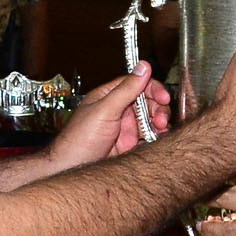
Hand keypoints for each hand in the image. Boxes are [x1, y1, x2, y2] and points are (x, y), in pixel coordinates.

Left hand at [47, 61, 170, 170]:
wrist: (71, 170)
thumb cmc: (79, 139)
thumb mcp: (104, 110)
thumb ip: (126, 89)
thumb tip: (143, 66)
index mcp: (109, 97)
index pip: (136, 84)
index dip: (152, 89)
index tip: (164, 97)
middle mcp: (118, 111)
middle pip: (147, 102)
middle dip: (158, 109)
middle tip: (161, 119)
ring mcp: (124, 129)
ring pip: (150, 120)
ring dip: (159, 123)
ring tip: (161, 130)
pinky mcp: (129, 146)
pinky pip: (149, 137)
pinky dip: (157, 137)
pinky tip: (159, 139)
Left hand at [201, 133, 235, 235]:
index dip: (232, 134)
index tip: (219, 126)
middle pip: (228, 166)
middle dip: (212, 161)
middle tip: (196, 154)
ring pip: (222, 197)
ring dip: (205, 193)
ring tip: (190, 187)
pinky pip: (232, 229)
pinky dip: (215, 229)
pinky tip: (202, 227)